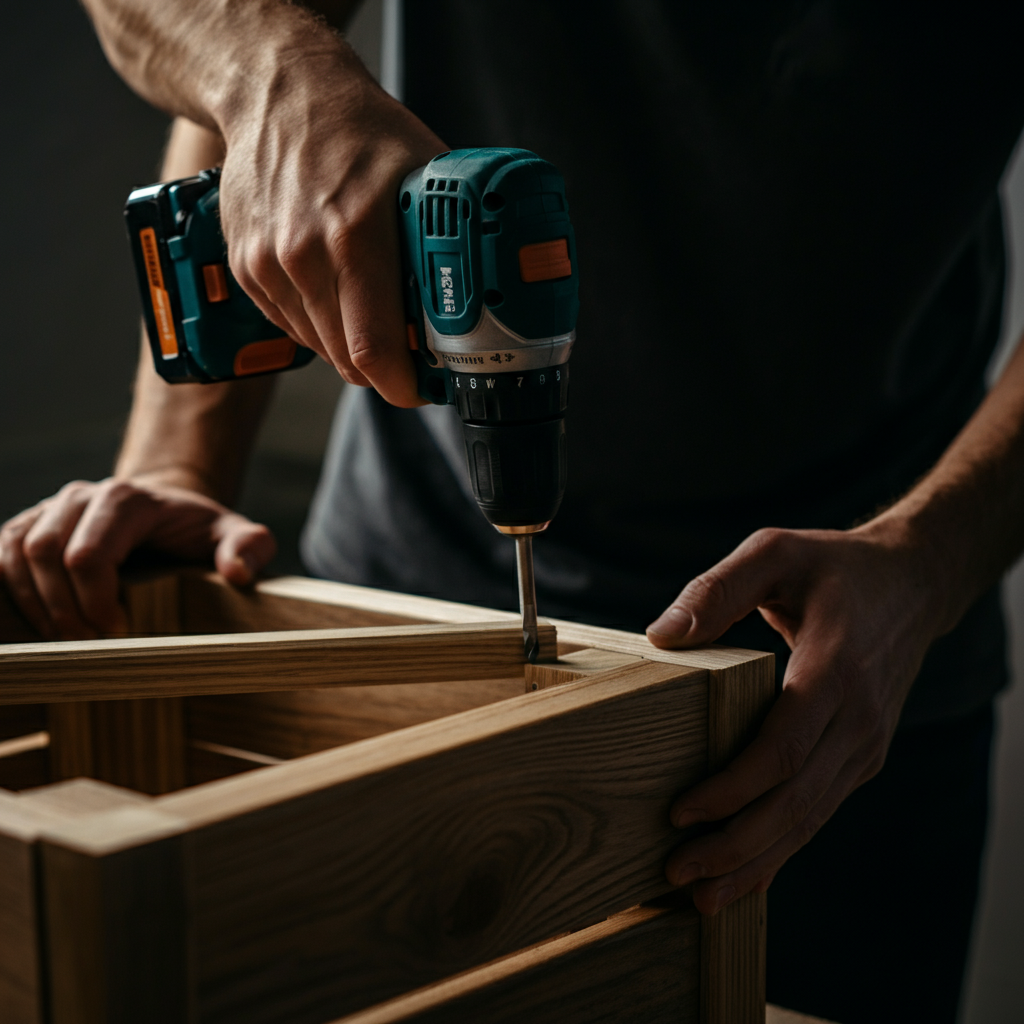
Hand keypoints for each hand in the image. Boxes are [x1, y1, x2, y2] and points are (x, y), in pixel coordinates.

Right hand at [0, 478, 274, 639]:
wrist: (165, 510)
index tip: (118, 631)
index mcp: (126, 499)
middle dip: (63, 609)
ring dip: (34, 606)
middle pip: (45, 555)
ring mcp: (47, 510)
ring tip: (69, 639)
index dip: (94, 601)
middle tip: (91, 644)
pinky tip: (40, 623)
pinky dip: (10, 593)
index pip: (87, 554)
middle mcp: (79, 497)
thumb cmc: (197, 530)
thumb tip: (237, 573)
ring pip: (14, 555)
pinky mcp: (26, 527)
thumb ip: (248, 548)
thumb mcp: (234, 535)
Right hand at [218, 49, 446, 405]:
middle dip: (386, 369)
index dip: (403, 384)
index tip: (424, 388)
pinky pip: (293, 327)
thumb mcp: (424, 171)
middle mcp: (303, 255)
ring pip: (321, 349)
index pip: (374, 348)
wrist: (278, 91)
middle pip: (348, 359)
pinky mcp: (247, 269)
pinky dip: (321, 327)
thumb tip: (479, 295)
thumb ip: (447, 236)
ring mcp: (268, 264)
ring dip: (352, 348)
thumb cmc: (358, 128)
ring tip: (377, 316)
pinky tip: (340, 293)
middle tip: (412, 356)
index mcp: (354, 234)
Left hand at [646, 522, 948, 914]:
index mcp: (835, 670)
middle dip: (735, 843)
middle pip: (795, 800)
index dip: (732, 788)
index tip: (680, 812)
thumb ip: (719, 589)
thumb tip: (663, 634)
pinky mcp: (860, 756)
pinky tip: (746, 875)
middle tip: (676, 871)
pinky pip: (819, 810)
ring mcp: (864, 744)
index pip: (783, 748)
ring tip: (700, 895)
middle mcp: (857, 719)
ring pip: (810, 818)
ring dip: (756, 861)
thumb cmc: (833, 567)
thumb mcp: (774, 552)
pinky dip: (782, 848)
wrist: (910, 585)